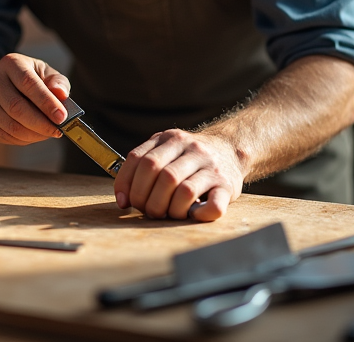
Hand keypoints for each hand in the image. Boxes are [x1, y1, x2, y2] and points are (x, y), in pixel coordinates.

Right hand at [0, 53, 70, 144]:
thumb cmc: (30, 80)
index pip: (28, 83)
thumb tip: (60, 93)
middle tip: (58, 130)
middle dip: (41, 123)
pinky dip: (25, 140)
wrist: (2, 85)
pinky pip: (5, 136)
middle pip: (17, 108)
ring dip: (35, 134)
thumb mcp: (46, 73)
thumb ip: (58, 82)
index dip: (46, 102)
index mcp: (10, 63)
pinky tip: (34, 134)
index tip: (61, 117)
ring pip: (12, 126)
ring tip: (49, 132)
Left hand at [113, 129, 245, 220]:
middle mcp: (192, 148)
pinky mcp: (227, 186)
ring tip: (169, 214)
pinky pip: (213, 206)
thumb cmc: (190, 159)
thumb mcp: (166, 151)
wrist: (231, 150)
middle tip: (148, 211)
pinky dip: (198, 215)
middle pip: (159, 174)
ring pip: (183, 190)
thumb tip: (123, 199)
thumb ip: (143, 168)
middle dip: (147, 200)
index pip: (139, 159)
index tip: (125, 201)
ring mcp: (212, 166)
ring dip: (170, 209)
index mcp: (170, 138)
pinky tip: (193, 214)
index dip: (127, 183)